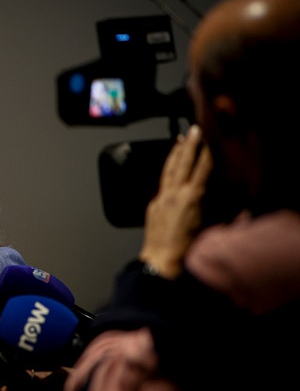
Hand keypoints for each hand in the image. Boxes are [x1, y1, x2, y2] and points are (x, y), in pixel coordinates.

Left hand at [139, 125, 211, 278]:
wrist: (161, 261)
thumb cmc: (187, 249)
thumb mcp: (213, 227)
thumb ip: (224, 211)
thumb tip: (236, 201)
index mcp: (192, 198)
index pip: (202, 168)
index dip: (207, 152)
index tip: (211, 138)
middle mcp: (174, 194)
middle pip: (182, 162)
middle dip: (189, 144)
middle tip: (194, 129)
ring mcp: (161, 198)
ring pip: (168, 169)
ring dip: (175, 153)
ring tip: (179, 140)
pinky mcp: (153, 204)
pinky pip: (161, 181)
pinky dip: (167, 169)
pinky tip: (169, 166)